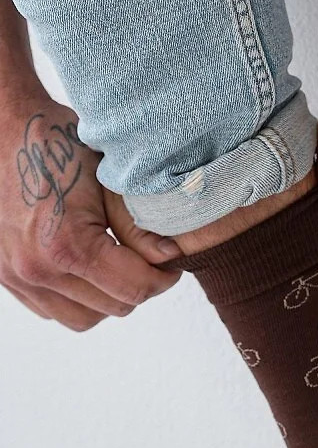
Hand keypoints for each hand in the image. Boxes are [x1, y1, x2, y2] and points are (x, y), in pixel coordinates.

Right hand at [0, 93, 181, 329]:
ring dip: (106, 298)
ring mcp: (15, 276)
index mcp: (65, 245)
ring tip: (115, 263)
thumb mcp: (110, 181)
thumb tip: (170, 258)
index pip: (134, 290)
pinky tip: (85, 266)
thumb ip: (140, 228)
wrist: (4, 129)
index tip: (171, 264)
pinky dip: (76, 297)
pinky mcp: (5, 276)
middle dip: (138, 286)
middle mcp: (36, 269)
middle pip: (114, 308)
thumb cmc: (57, 145)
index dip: (163, 279)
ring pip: (84, 318)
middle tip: (147, 259)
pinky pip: (52, 309)